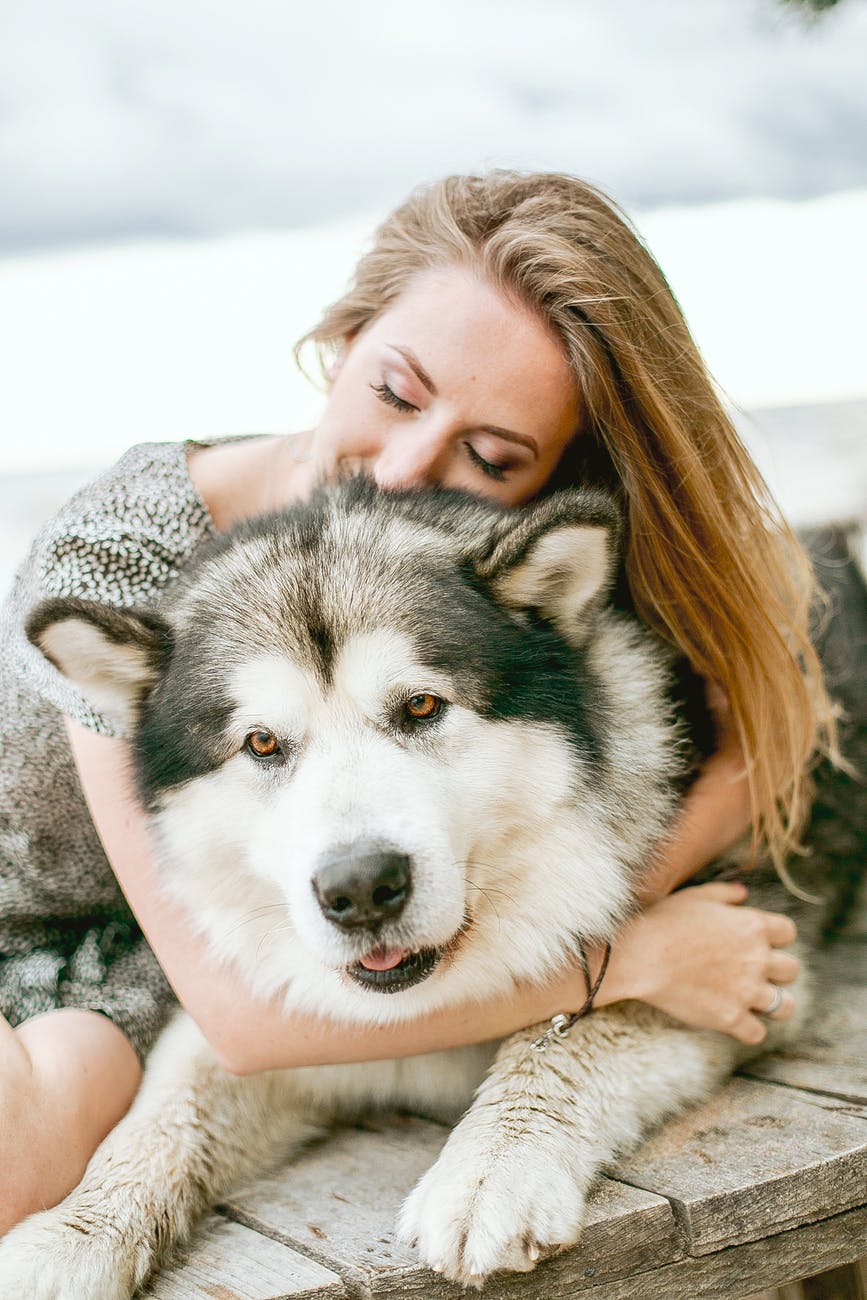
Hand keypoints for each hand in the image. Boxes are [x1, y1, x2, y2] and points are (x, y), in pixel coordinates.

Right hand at [605, 882, 799, 1044]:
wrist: (641, 955)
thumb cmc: (665, 920)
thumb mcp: (696, 896)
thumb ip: (725, 894)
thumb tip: (743, 893)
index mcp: (753, 926)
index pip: (788, 932)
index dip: (776, 937)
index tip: (759, 942)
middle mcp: (757, 958)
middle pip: (792, 970)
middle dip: (777, 972)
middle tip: (753, 972)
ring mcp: (746, 990)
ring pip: (785, 1006)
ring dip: (773, 1004)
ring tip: (754, 1002)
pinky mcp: (730, 1017)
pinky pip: (757, 1033)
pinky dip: (747, 1029)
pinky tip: (733, 1020)